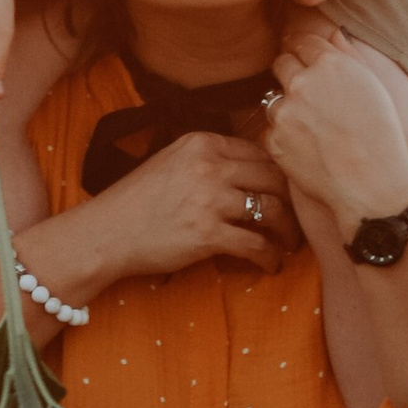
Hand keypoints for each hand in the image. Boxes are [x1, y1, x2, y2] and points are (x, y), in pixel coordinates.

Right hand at [79, 133, 297, 287]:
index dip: (280, 174)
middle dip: (293, 200)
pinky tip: (271, 265)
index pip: (259, 152)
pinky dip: (270, 257)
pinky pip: (257, 244)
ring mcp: (210, 200)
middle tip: (299, 218)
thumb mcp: (171, 161)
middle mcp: (209, 166)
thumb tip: (250, 168)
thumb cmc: (137, 201)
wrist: (107, 232)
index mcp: (202, 143)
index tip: (288, 192)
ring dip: (288, 231)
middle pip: (274, 177)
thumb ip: (207, 158)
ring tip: (290, 244)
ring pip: (272, 210)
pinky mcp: (208, 234)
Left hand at [260, 19, 407, 225]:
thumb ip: (348, 55)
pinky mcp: (275, 142)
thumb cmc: (383, 136)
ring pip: (273, 98)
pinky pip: (271, 131)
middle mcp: (303, 84)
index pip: (300, 42)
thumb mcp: (375, 86)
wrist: (373, 186)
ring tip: (313, 127)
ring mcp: (285, 114)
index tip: (301, 55)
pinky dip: (284, 137)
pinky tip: (307, 148)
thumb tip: (332, 33)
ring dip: (287, 107)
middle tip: (306, 91)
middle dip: (291, 73)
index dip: (302, 49)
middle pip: (281, 64)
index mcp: (330, 65)